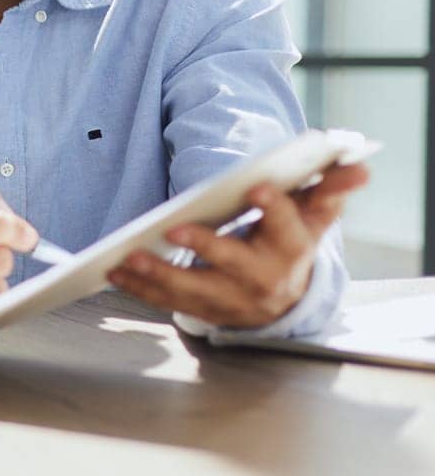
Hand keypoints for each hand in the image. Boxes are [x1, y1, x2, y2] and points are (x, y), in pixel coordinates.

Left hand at [107, 162, 369, 327]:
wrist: (285, 298)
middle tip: (175, 228)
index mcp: (293, 249)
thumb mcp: (314, 216)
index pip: (287, 227)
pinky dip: (141, 289)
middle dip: (205, 247)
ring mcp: (231, 300)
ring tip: (129, 257)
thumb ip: (329, 188)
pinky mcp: (204, 311)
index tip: (257, 188)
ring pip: (193, 290)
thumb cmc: (292, 241)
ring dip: (159, 274)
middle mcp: (263, 279)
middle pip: (233, 264)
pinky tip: (115, 271)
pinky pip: (168, 302)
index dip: (274, 208)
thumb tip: (359, 164)